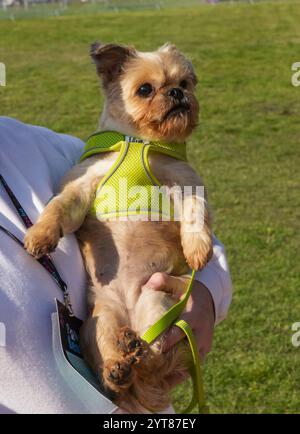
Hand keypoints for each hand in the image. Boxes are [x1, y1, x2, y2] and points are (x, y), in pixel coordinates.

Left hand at [143, 272, 214, 386]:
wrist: (209, 300)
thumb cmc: (188, 292)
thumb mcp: (178, 282)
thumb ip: (163, 280)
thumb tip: (148, 284)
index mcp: (195, 315)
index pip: (179, 331)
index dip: (164, 341)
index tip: (147, 346)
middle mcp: (201, 333)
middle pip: (183, 352)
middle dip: (165, 361)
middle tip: (145, 368)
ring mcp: (204, 346)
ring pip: (188, 364)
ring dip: (171, 373)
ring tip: (151, 382)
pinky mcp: (203, 354)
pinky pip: (191, 369)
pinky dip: (178, 377)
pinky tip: (162, 383)